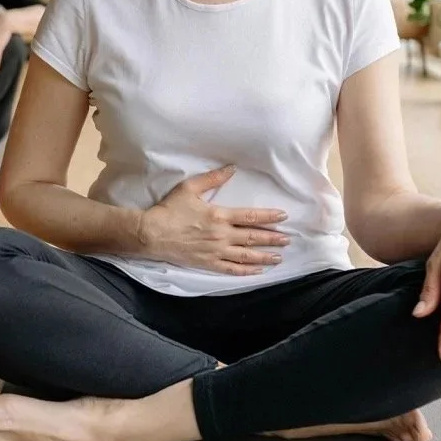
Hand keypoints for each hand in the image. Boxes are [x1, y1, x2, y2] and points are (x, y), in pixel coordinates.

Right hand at [138, 164, 289, 274]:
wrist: (152, 233)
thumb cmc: (170, 209)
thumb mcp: (190, 188)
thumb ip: (212, 178)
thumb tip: (232, 168)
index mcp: (219, 215)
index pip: (251, 216)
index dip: (269, 217)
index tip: (283, 217)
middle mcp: (222, 235)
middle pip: (253, 238)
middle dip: (272, 238)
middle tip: (288, 239)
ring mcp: (216, 251)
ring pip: (246, 256)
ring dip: (264, 257)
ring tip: (279, 258)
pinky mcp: (208, 263)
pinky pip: (231, 269)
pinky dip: (246, 271)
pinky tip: (257, 272)